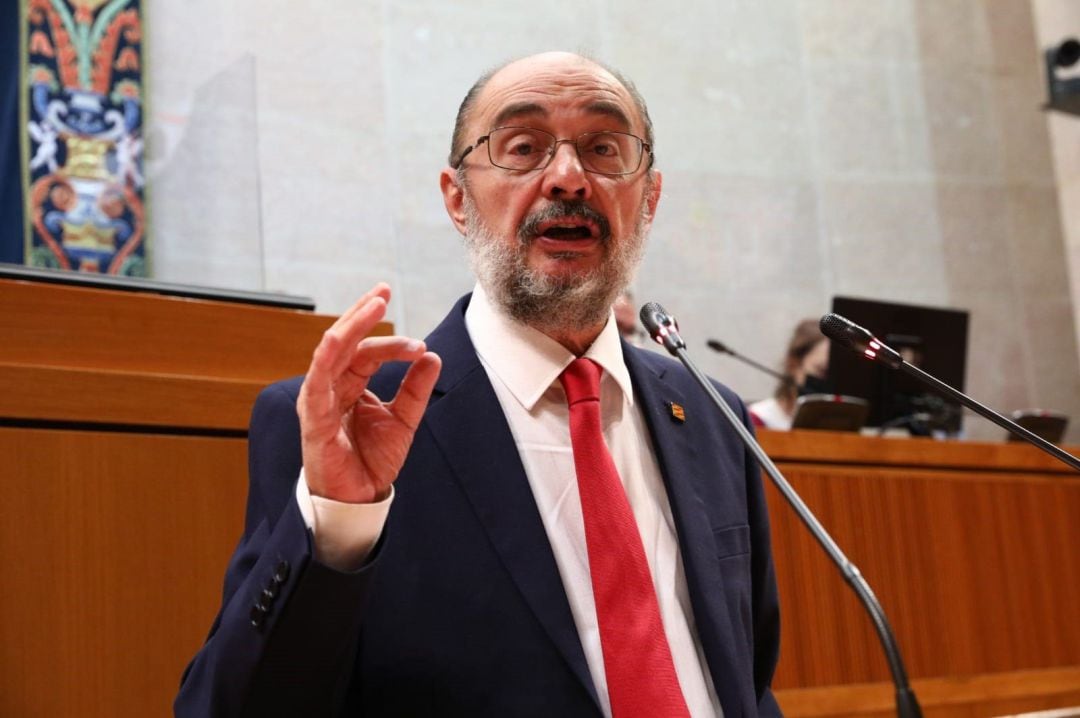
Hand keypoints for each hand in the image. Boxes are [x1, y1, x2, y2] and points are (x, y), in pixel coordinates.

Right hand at [297, 283, 441, 502]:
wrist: (360, 498)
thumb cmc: (372, 459)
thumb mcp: (404, 419)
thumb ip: (416, 389)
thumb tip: (432, 356)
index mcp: (350, 383)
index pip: (366, 350)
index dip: (392, 341)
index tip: (420, 345)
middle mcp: (331, 385)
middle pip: (345, 340)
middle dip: (363, 312)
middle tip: (384, 290)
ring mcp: (319, 398)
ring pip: (331, 350)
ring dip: (351, 324)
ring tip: (374, 303)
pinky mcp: (314, 416)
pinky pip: (317, 380)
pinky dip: (326, 356)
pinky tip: (337, 338)